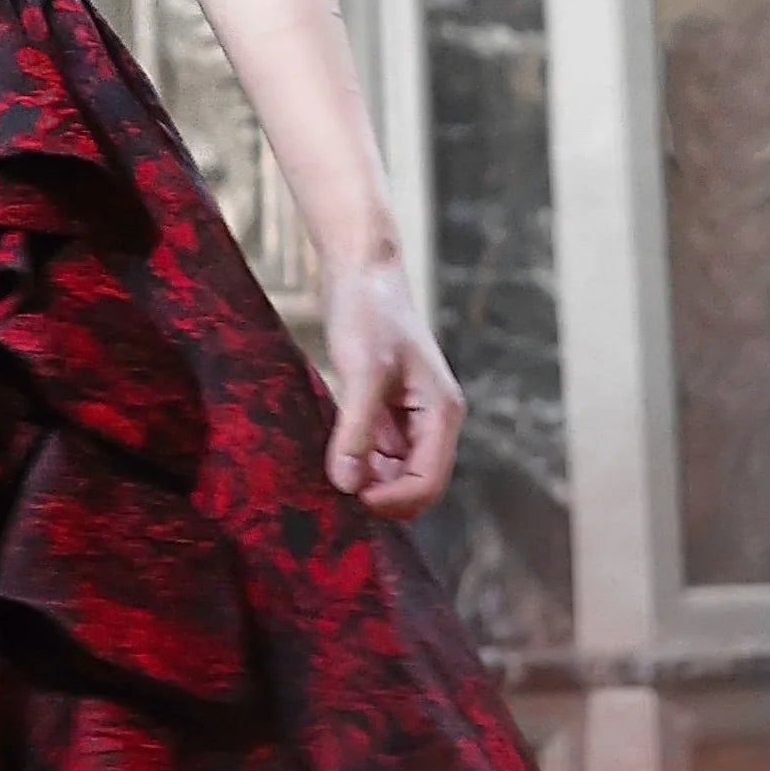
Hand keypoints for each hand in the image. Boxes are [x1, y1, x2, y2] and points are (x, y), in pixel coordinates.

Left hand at [318, 256, 465, 519]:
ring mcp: (409, 414)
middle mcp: (431, 419)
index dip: (393, 501)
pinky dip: (357, 460)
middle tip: (336, 499)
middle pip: (415, 483)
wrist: (359, 268)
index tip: (353, 502)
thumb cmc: (368, 312)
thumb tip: (348, 485)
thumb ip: (356, 429)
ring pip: (393, 470)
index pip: (428, 482)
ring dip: (368, 481)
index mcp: (441, 413)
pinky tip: (328, 459)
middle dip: (382, 496)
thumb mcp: (361, 370)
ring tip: (328, 482)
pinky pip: (376, 449)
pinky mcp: (384, 405)